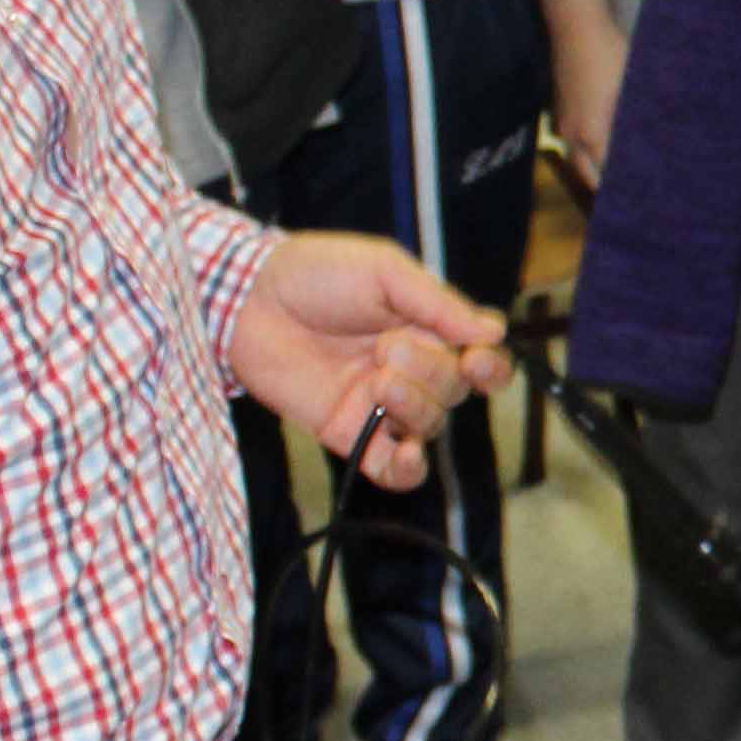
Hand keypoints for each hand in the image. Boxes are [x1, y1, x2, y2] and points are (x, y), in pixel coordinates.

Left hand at [232, 230, 512, 487]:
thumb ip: (438, 303)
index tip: (474, 359)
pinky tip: (402, 452)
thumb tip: (493, 332)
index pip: (483, 360)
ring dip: (413, 406)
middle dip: (431, 372)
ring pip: (430, 426)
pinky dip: (407, 469)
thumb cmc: (315, 273)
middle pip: (454, 393)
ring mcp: (381, 405)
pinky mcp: (349, 433)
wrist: (247, 300)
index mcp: (429, 329)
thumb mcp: (384, 271)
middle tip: (386, 347)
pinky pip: (393, 469)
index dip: (489, 366)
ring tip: (376, 379)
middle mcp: (412, 370)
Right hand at [535, 0, 625, 189]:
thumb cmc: (610, 55)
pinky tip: (603, 145)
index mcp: (593, 134)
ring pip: (577, 158)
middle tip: (629, 193)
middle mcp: (573, 134)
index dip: (624, 187)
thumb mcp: (633, 89)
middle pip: (588, 175)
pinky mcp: (560, 108)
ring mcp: (563, 121)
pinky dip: (587, 150)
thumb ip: (639, 121)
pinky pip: (572, 141)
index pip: (608, 176)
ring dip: (594, 168)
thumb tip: (657, 143)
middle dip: (606, 187)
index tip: (643, 197)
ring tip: (617, 174)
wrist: (576, 25)